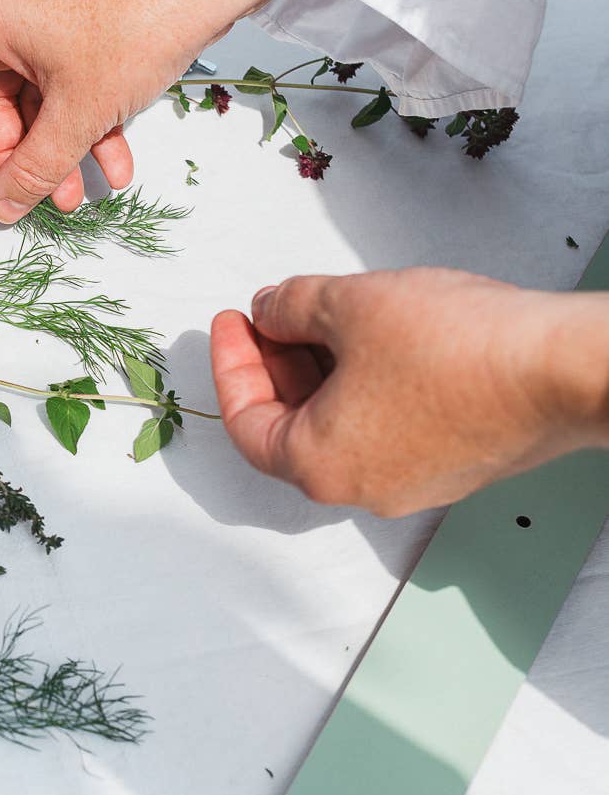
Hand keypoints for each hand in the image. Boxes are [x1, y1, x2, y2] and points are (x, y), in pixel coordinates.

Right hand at [0, 0, 297, 219]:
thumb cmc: (137, 23)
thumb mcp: (79, 112)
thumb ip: (34, 167)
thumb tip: (5, 205)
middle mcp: (8, 5)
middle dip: (23, 155)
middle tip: (43, 197)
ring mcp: (49, 8)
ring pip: (38, 93)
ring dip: (59, 147)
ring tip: (84, 194)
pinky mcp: (86, 14)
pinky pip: (69, 76)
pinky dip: (87, 119)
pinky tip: (115, 163)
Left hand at [211, 267, 608, 514]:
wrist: (563, 368)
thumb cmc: (459, 348)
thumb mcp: (349, 304)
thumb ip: (292, 305)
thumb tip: (270, 309)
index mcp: (320, 466)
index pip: (246, 423)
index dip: (232, 365)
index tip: (233, 321)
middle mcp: (363, 490)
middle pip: (293, 429)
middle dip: (278, 364)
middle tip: (273, 313)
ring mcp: (414, 482)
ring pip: (344, 426)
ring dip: (325, 371)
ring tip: (326, 314)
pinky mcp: (456, 464)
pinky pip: (390, 426)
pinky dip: (368, 385)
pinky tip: (379, 337)